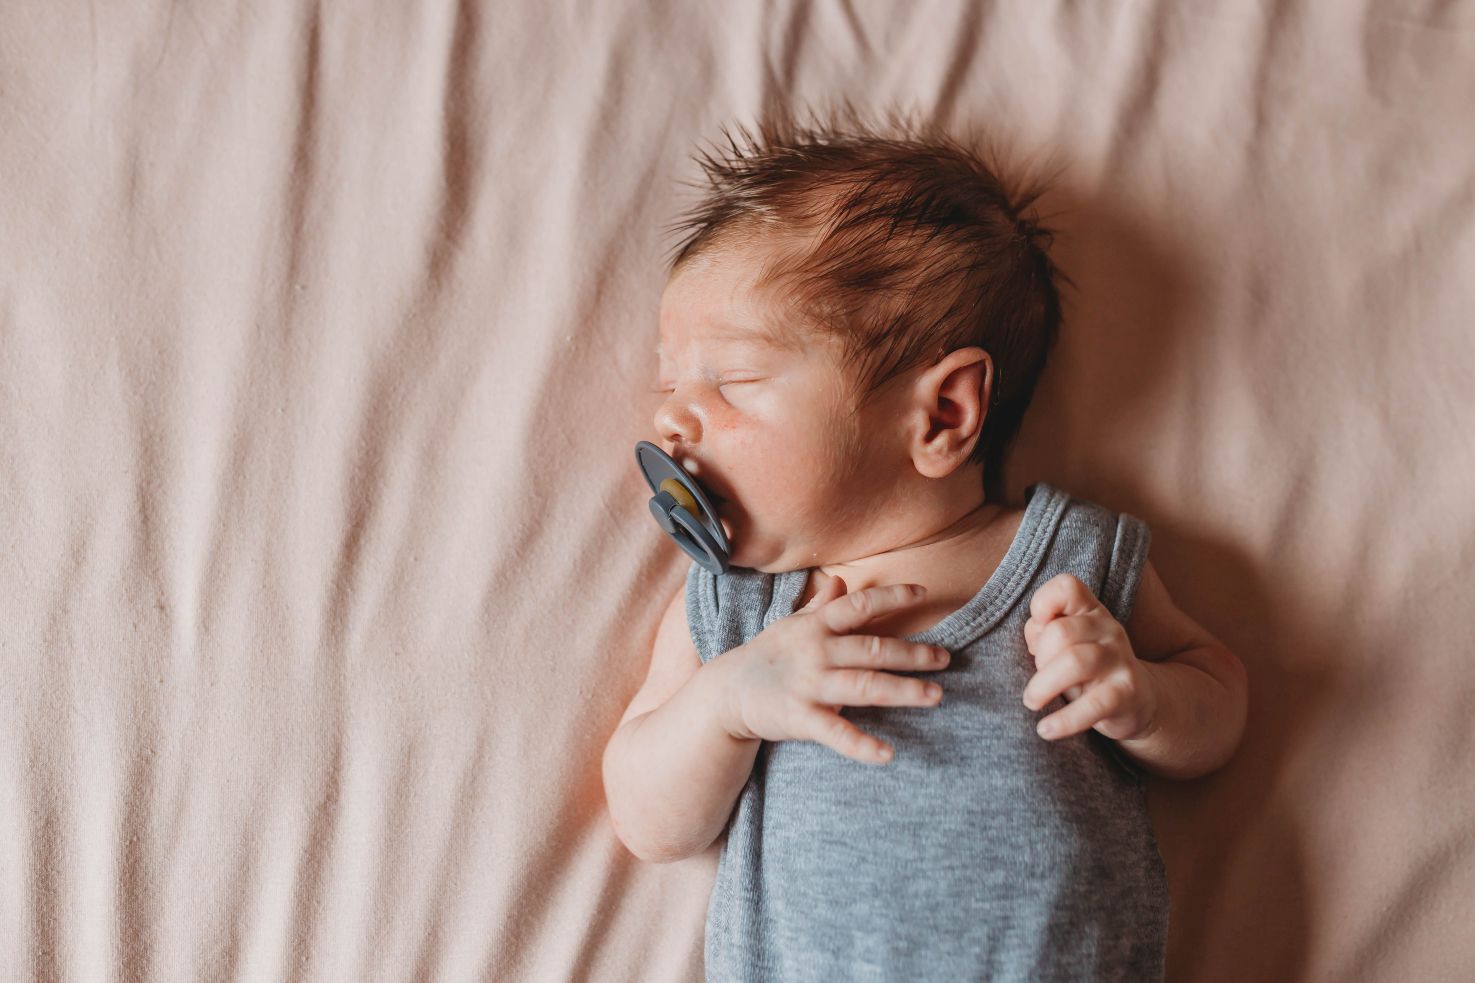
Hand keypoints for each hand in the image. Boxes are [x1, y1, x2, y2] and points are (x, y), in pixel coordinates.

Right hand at [716, 576, 951, 764]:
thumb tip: (842, 581)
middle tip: (945, 659)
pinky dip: (862, 745)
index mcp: (816, 626)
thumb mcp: (791, 625)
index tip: (923, 593)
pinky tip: (888, 754)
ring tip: (935, 696)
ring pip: (864, 687)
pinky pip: (836, 734)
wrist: (727, 692)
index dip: (891, 596)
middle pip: (871, 649)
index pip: (859, 606)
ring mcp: (809, 685)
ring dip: (902, 691)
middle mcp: (816, 652)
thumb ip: (820, 606)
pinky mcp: (800, 718)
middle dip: (912, 654)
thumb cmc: (767, 655)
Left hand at [1021, 573, 1157, 741]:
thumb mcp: (1065, 645)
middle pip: (1060, 632)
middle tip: (1038, 680)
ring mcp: (1120, 660)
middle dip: (1039, 658)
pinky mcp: (1126, 694)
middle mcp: (1108, 628)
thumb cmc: (1086, 668)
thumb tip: (1034, 634)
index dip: (1043, 603)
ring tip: (1031, 702)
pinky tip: (1045, 730)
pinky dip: (1064, 721)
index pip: (1067, 586)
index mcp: (1090, 611)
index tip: (1037, 629)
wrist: (1137, 701)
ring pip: (1074, 661)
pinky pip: (1093, 705)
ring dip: (1043, 685)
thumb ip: (1044, 633)